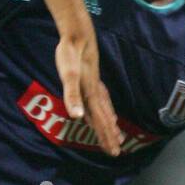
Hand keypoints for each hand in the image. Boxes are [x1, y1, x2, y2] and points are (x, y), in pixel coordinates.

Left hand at [55, 28, 122, 156]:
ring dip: (109, 123)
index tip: (112, 151)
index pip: (99, 121)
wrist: (78, 34)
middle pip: (104, 118)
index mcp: (90, 95)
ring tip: (117, 134)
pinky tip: (105, 109)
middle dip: (110, 135)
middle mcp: (95, 92)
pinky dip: (106, 108)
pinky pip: (102, 99)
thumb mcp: (68, 75)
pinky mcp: (92, 79)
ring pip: (105, 109)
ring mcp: (95, 85)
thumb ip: (72, 96)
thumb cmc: (70, 54)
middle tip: (116, 151)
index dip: (105, 137)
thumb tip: (77, 117)